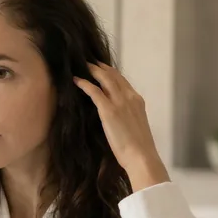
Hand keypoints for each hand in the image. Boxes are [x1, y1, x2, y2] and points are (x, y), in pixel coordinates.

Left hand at [74, 63, 169, 190]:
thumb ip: (126, 115)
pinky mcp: (108, 110)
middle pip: (113, 75)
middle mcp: (130, 97)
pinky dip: (84, 84)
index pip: (122, 81)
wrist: (141, 156)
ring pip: (104, 79)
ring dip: (92, 70)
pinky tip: (76, 80)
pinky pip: (94, 91)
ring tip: (82, 65)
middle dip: (100, 67)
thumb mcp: (135, 125)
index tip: (101, 69)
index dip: (111, 73)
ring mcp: (119, 102)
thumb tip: (116, 115)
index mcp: (137, 100)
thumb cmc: (138, 148)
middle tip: (89, 62)